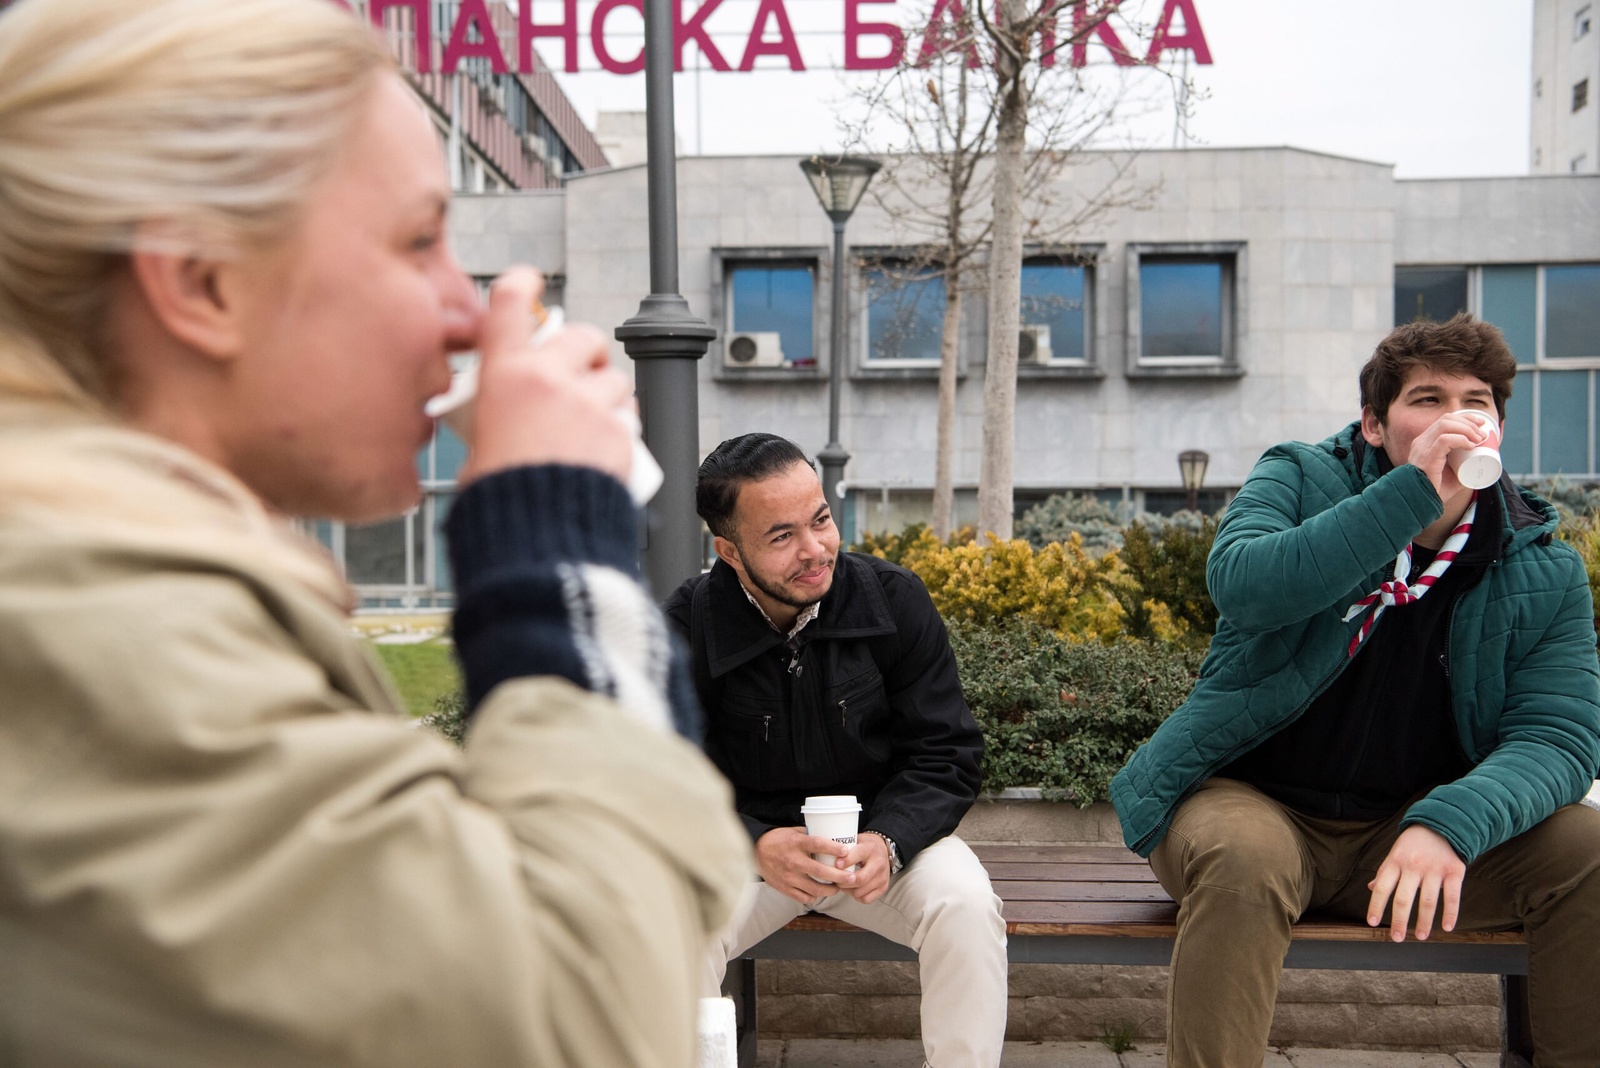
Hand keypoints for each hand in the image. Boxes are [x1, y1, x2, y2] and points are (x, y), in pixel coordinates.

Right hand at [457, 267, 632, 485]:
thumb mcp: (479, 446)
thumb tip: (508, 416)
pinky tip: (604, 451)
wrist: (535, 539)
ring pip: (614, 379)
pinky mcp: (619, 431)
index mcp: (503, 376)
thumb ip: (499, 417)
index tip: (529, 278)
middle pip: (583, 335)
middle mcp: (548, 378)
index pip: (508, 305)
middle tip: (580, 373)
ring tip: (591, 425)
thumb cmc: (499, 499)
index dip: (519, 284)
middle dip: (586, 351)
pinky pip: (630, 416)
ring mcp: (588, 403)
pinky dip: (621, 429)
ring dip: (608, 394)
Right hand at [754, 827, 853, 903]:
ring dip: (830, 890)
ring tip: (838, 888)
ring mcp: (788, 876)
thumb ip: (811, 835)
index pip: (818, 845)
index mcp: (796, 843)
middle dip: (839, 876)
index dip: (833, 849)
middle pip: (820, 871)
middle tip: (852, 878)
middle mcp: (792, 860)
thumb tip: (834, 836)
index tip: (846, 852)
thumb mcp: (793, 832)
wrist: (755, 852)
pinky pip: (804, 896)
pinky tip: (819, 892)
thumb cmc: (778, 840)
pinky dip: (814, 896)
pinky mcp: (784, 887)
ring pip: (814, 888)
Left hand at [838, 833, 891, 903]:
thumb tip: (823, 856)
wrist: (882, 849)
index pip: (859, 854)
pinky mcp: (884, 887)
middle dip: (843, 882)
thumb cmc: (862, 846)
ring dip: (847, 890)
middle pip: (860, 878)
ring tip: (840, 884)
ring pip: (861, 891)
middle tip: (834, 879)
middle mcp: (879, 862)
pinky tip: (851, 889)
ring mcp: (883, 876)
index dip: (847, 861)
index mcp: (870, 848)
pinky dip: (855, 896)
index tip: (836, 865)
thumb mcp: (855, 840)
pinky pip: (866, 899)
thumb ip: (843, 847)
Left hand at [1366, 825, 1465, 941]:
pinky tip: (1446, 927)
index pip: (1382, 887)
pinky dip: (1450, 913)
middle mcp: (1413, 866)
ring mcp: (1434, 869)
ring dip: (1424, 921)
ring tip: (1420, 936)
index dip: (1376, 906)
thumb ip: (1385, 871)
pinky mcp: (1454, 871)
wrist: (1442, 823)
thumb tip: (1372, 888)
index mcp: (1395, 861)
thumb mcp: (1395, 852)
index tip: (1372, 923)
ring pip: (1427, 901)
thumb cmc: (1413, 843)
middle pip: (1403, 898)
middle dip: (1399, 921)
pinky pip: (1452, 896)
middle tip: (1397, 938)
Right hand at [1404, 411, 1493, 504]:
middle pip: (1446, 419)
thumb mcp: (1451, 473)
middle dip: (1468, 422)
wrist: (1421, 503)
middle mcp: (1421, 442)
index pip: (1444, 420)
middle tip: (1482, 434)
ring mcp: (1422, 448)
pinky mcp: (1427, 457)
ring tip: (1478, 439)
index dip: (1465, 418)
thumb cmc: (1435, 490)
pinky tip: (1470, 445)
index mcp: (1425, 442)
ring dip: (1466, 429)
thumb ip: (1462, 465)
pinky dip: (1460, 439)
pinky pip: (1444, 440)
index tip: (1480, 424)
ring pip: (1445, 425)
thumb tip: (1481, 460)